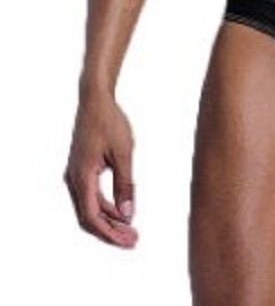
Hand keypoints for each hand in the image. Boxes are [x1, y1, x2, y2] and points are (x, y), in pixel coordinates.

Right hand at [63, 93, 138, 247]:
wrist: (95, 100)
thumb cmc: (110, 122)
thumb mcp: (124, 153)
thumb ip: (125, 184)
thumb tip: (128, 214)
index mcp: (81, 177)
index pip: (91, 217)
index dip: (110, 233)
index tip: (128, 241)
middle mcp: (73, 179)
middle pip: (89, 217)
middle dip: (111, 232)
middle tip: (134, 240)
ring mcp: (75, 175)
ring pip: (89, 208)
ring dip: (110, 220)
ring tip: (131, 230)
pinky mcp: (81, 170)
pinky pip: (91, 196)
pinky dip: (106, 207)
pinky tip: (123, 212)